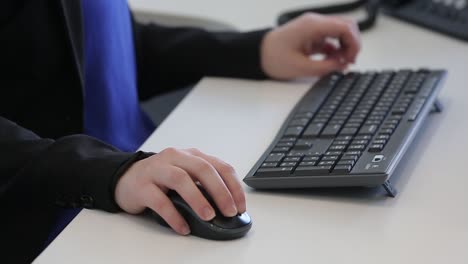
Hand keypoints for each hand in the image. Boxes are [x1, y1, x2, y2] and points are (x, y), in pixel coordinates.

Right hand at [114, 148, 245, 234]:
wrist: (125, 178)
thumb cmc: (161, 179)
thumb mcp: (186, 175)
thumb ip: (204, 185)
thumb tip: (228, 206)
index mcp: (191, 155)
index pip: (219, 166)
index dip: (233, 186)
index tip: (240, 205)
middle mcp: (175, 158)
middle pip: (203, 169)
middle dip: (220, 192)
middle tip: (229, 211)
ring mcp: (157, 169)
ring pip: (181, 179)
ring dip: (198, 199)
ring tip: (208, 216)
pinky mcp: (142, 186)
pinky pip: (160, 200)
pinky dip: (174, 216)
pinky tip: (183, 227)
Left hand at [261, 13, 360, 79]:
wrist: (256, 54)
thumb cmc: (272, 57)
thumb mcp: (301, 67)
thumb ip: (325, 67)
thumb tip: (343, 65)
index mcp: (313, 26)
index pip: (345, 27)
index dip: (354, 44)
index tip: (352, 59)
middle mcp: (315, 23)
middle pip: (346, 26)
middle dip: (352, 44)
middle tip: (348, 62)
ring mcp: (313, 28)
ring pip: (339, 32)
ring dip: (344, 46)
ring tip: (340, 63)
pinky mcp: (310, 35)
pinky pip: (330, 38)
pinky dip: (335, 49)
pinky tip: (332, 61)